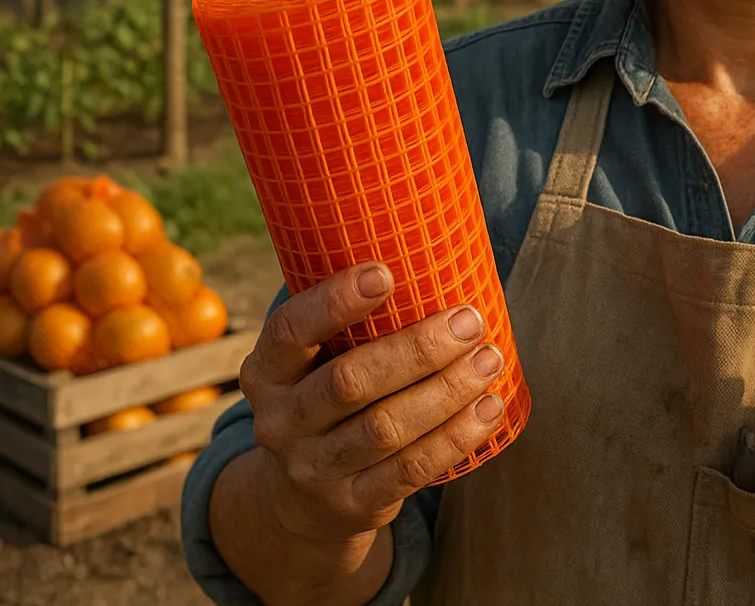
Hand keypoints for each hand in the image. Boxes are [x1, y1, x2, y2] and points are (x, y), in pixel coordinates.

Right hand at [238, 261, 505, 543]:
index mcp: (266, 371)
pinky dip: (455, 436)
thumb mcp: (315, 362)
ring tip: (489, 359)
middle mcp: (281, 421)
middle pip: (350, 382)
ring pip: (385, 428)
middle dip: (417, 349)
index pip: (290, 331)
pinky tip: (488, 408)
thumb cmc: (329, 399)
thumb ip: (351, 323)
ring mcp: (313, 468)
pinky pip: (411, 469)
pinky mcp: (352, 503)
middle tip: (469, 320)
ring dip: (446, 391)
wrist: (303, 501)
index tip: (386, 273)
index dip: (335, 301)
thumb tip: (434, 250)